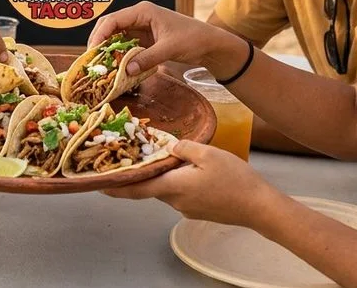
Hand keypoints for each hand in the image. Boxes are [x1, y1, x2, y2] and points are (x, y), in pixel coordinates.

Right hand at [88, 1, 251, 78]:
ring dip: (108, 51)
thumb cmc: (193, 39)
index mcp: (143, 11)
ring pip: (116, 38)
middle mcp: (139, 17)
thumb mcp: (170, 48)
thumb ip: (147, 58)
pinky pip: (126, 47)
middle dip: (99, 43)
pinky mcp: (144, 40)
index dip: (99, 34)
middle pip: (110, 27)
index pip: (113, 20)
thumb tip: (126, 70)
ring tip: (99, 67)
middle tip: (91, 61)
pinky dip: (119, 56)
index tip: (91, 51)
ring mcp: (141, 28)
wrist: (210, 44)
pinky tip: (114, 68)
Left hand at [103, 141, 280, 227]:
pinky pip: (181, 192)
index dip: (115, 186)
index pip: (135, 189)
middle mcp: (175, 201)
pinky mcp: (199, 209)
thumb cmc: (235, 180)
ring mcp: (187, 208)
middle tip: (128, 157)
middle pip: (150, 186)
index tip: (97, 183)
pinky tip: (186, 168)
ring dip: (160, 175)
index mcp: (173, 187)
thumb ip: (184, 148)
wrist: (259, 208)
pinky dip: (176, 181)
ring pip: (166, 188)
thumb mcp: (208, 154)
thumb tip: (169, 147)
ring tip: (159, 156)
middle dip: (138, 174)